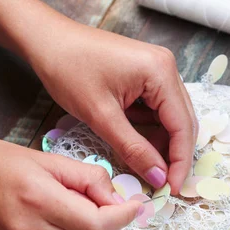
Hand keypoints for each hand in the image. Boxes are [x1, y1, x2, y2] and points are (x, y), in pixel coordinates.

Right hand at [0, 139, 140, 229]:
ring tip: (78, 206)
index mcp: (39, 200)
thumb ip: (85, 178)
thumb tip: (116, 196)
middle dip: (109, 224)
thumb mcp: (42, 158)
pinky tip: (62, 219)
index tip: (136, 206)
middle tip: (104, 201)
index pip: (97, 223)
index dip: (123, 217)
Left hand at [30, 23, 196, 193]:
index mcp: (160, 72)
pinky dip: (151, 132)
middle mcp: (166, 68)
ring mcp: (157, 70)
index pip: (182, 126)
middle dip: (174, 155)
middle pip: (183, 122)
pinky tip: (140, 148)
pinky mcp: (146, 76)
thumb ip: (133, 149)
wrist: (46, 40)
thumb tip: (158, 177)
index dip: (180, 161)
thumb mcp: (101, 116)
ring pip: (171, 119)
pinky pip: (157, 111)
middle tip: (164, 185)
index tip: (173, 189)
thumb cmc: (68, 69)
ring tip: (150, 169)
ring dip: (163, 145)